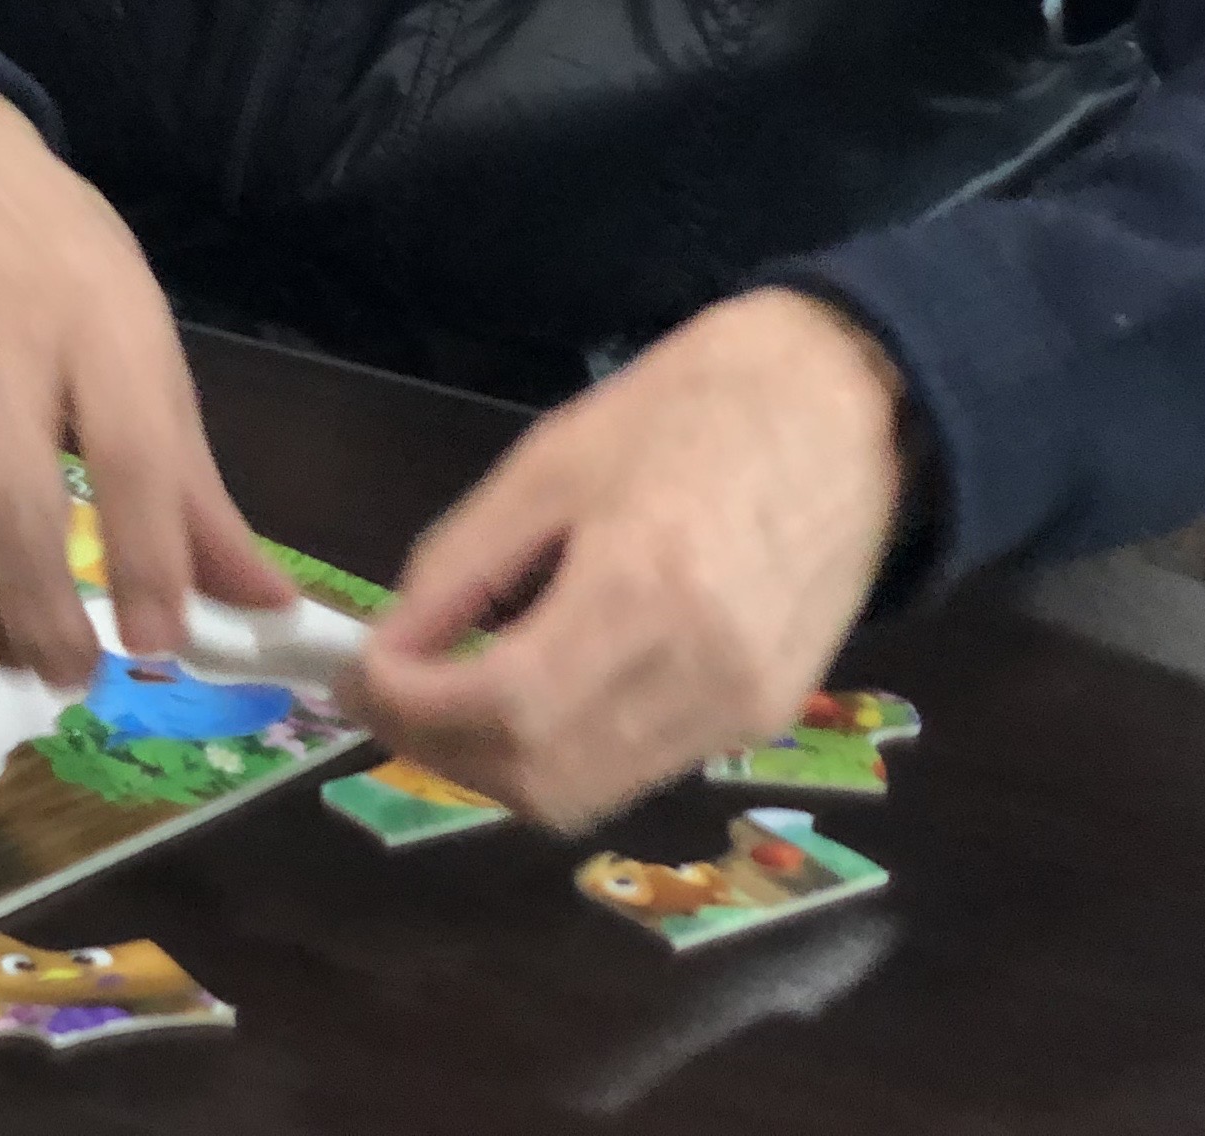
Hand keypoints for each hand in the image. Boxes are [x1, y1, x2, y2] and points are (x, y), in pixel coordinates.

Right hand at [0, 84, 293, 685]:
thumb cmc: (56, 260)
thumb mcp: (145, 341)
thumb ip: (195, 488)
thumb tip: (261, 609)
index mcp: (100, 321)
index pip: (131, 453)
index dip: (147, 561)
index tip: (159, 645)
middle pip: (8, 505)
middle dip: (42, 615)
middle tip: (75, 676)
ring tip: (8, 650)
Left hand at [347, 289, 911, 830]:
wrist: (847, 410)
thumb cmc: (688, 410)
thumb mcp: (547, 466)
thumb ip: (459, 569)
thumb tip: (390, 649)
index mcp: (647, 590)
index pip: (508, 708)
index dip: (414, 709)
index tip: (356, 672)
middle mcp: (705, 678)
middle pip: (544, 781)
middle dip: (441, 749)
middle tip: (385, 692)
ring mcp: (745, 714)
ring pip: (587, 794)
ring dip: (495, 763)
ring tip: (444, 693)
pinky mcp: (764, 723)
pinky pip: (635, 768)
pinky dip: (560, 750)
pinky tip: (526, 688)